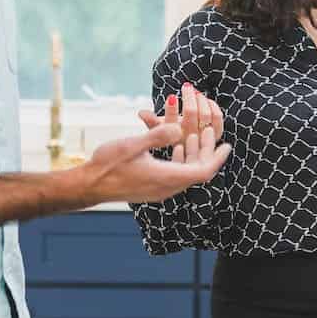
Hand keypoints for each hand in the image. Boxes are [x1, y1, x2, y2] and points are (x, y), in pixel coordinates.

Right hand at [84, 118, 230, 202]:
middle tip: (209, 132)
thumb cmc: (108, 165)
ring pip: (186, 172)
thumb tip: (179, 127)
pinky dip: (180, 159)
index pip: (203, 171)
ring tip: (196, 133)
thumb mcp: (133, 145)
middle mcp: (167, 187)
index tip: (227, 145)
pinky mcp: (152, 188)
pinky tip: (176, 145)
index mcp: (167, 178)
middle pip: (197, 171)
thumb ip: (158, 135)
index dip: (217, 158)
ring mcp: (159, 190)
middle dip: (206, 151)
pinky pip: (175, 174)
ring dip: (193, 153)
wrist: (89, 185)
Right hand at [138, 83, 224, 159]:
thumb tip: (141, 112)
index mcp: (172, 139)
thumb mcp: (157, 129)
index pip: (170, 125)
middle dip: (188, 97)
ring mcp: (203, 139)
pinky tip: (206, 100)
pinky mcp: (216, 134)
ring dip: (200, 99)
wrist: (186, 145)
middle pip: (190, 114)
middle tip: (186, 86)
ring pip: (205, 114)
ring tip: (194, 91)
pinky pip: (217, 117)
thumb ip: (150, 122)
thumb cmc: (169, 133)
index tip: (171, 97)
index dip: (171, 110)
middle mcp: (189, 140)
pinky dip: (212, 106)